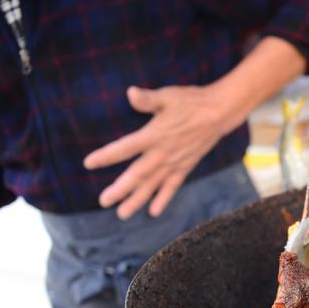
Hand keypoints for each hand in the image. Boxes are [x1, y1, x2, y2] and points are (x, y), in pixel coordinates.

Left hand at [83, 84, 242, 219]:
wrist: (219, 113)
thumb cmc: (190, 101)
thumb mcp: (167, 96)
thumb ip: (148, 99)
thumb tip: (130, 93)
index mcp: (155, 135)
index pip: (126, 148)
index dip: (107, 156)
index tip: (89, 163)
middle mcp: (163, 153)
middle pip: (138, 174)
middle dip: (120, 189)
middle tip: (103, 201)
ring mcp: (175, 163)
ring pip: (153, 185)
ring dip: (137, 200)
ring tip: (122, 214)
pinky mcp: (185, 167)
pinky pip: (172, 186)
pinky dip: (163, 199)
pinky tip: (153, 212)